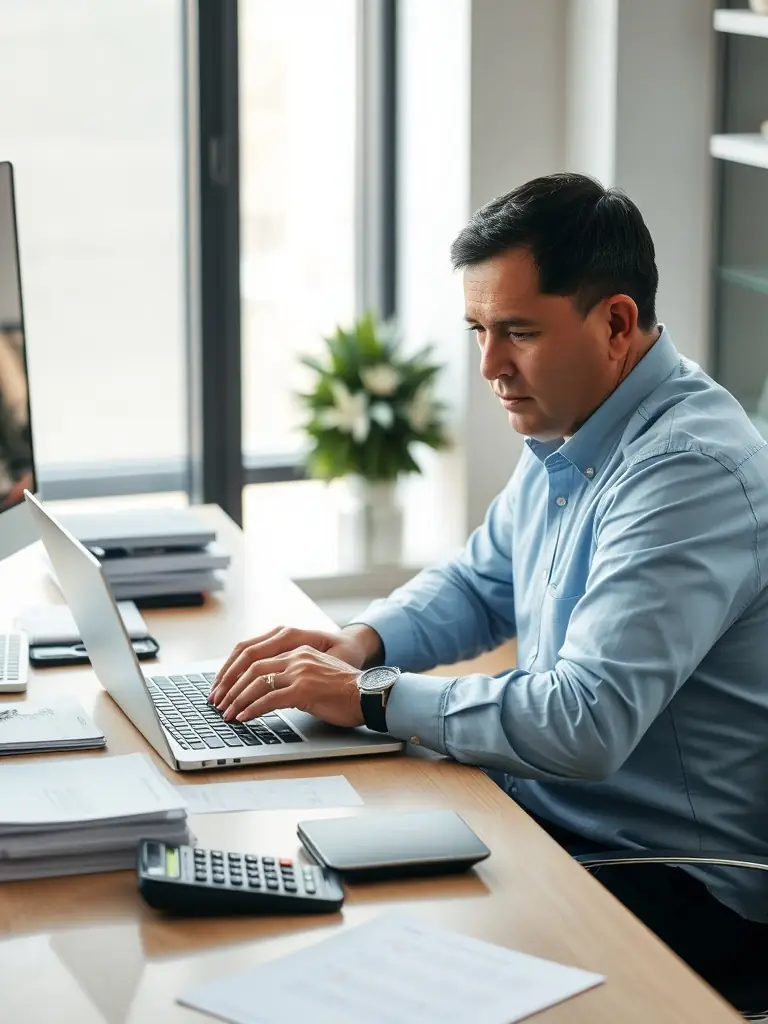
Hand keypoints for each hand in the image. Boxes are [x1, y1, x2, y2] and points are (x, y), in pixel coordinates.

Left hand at [214, 646, 363, 727]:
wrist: (370, 694)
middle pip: (252, 667)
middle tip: (218, 701)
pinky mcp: (304, 690)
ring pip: (257, 682)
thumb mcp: (317, 673)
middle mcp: (297, 657)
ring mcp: (300, 672)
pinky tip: (243, 717)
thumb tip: (270, 689)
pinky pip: (269, 699)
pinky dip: (252, 709)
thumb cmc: (346, 691)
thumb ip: (296, 674)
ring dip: (237, 699)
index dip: (235, 670)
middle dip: (230, 686)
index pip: (257, 655)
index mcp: (299, 650)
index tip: (223, 686)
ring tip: (226, 713)